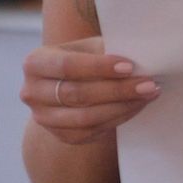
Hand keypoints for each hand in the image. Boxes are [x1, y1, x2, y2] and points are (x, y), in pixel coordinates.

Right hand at [20, 36, 158, 144]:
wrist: (76, 84)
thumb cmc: (90, 58)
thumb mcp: (93, 46)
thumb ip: (110, 48)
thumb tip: (143, 54)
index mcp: (36, 62)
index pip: (67, 66)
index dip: (99, 67)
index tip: (130, 66)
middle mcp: (32, 92)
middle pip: (76, 94)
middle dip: (117, 90)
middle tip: (149, 84)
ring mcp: (43, 118)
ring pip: (85, 117)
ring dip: (122, 106)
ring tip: (150, 94)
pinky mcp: (61, 135)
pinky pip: (91, 131)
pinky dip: (118, 118)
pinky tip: (137, 105)